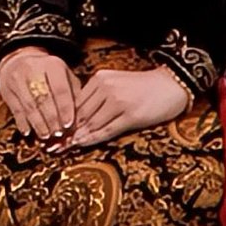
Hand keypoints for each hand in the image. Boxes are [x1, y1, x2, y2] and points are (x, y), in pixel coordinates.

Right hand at [0, 47, 78, 142]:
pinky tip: (29, 132)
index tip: (69, 124)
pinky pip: (16, 110)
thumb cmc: (48, 73)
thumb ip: (73, 94)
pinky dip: (23, 123)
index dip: (65, 108)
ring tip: (46, 135)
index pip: (60, 89)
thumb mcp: (64, 76)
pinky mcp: (7, 90)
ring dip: (39, 124)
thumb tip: (79, 119)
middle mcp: (33, 69)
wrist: (19, 61)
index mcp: (52, 65)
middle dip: (52, 119)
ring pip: (30, 106)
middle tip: (58, 133)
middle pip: (44, 99)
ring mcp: (17, 79)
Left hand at [66, 64, 189, 146]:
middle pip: (81, 113)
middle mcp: (106, 86)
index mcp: (100, 77)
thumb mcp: (116, 85)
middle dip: (69, 130)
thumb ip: (97, 98)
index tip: (56, 130)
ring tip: (66, 147)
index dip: (66, 118)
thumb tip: (77, 119)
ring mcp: (118, 100)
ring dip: (79, 136)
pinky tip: (83, 145)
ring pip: (92, 122)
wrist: (170, 85)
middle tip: (56, 143)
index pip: (77, 101)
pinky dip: (93, 138)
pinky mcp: (130, 114)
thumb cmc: (142, 87)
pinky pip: (107, 130)